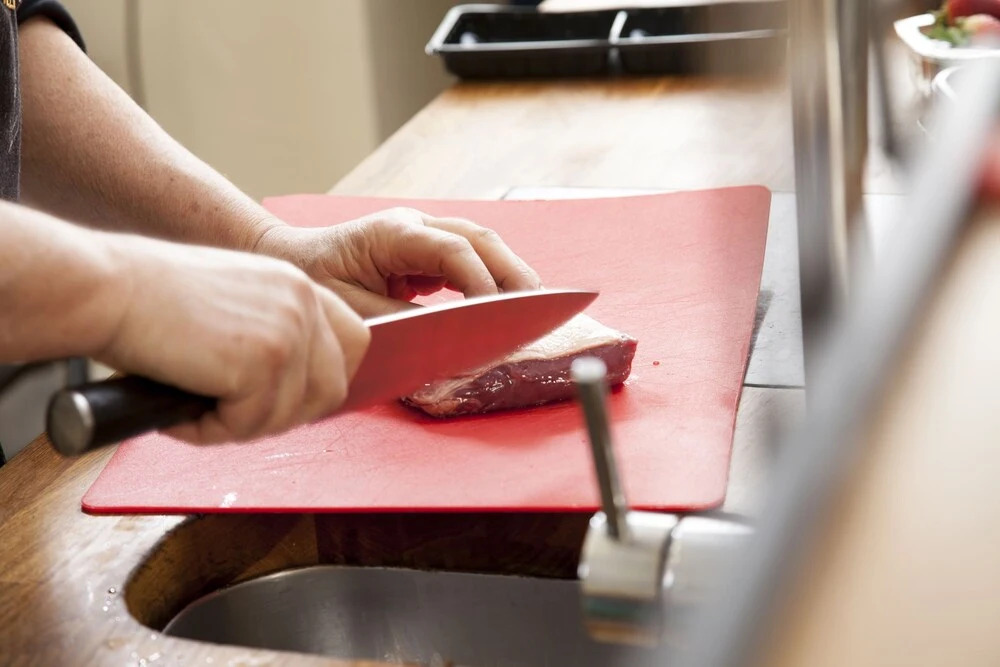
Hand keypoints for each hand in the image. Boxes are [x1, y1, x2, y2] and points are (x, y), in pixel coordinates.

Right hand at [95, 234, 369, 443]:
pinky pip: (248, 425)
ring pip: (288, 416)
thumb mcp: (233, 302)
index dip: (324, 381)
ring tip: (193, 409)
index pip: (355, 343)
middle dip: (284, 416)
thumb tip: (293, 392)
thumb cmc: (148, 298)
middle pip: (333, 389)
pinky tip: (178, 411)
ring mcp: (288, 332)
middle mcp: (303, 303)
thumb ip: (272, 334)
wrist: (106, 287)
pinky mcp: (263, 362)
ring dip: (238, 427)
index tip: (286, 399)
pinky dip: (209, 432)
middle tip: (230, 415)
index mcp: (298, 285)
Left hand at [252, 208, 542, 316]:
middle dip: (513, 273)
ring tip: (535, 308)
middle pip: (479, 238)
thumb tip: (449, 338)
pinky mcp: (426, 250)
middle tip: (540, 310)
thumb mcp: (350, 310)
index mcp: (392, 233)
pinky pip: (470, 257)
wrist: (288, 259)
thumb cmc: (313, 283)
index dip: (482, 283)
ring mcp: (422, 233)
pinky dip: (493, 278)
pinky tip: (508, 304)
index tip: (500, 318)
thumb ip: (400, 322)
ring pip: (481, 243)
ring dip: (509, 273)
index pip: (454, 251)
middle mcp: (413, 225)